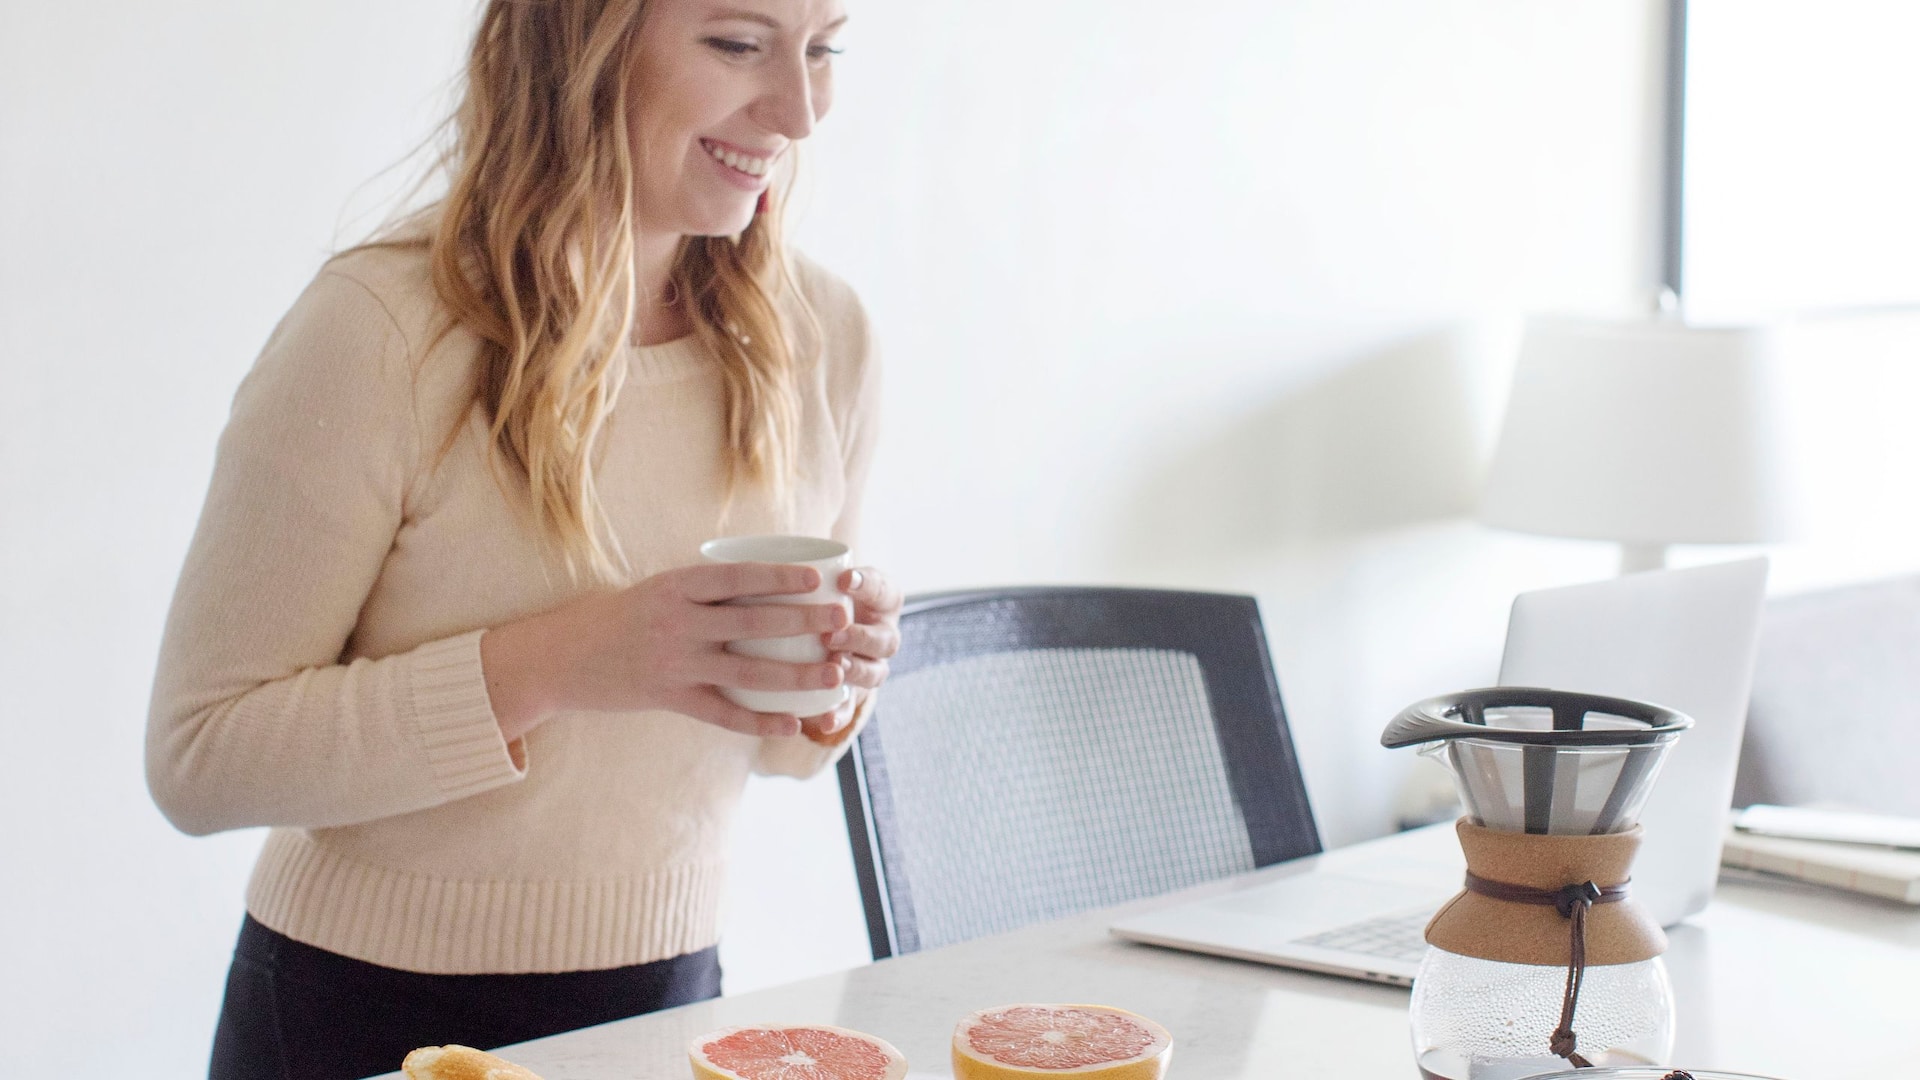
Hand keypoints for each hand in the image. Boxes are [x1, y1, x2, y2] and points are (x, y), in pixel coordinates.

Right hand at [481, 561, 853, 741]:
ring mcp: (674, 662)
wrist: (561, 656)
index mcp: (676, 586)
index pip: (737, 577)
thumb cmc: (619, 617)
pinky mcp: (669, 698)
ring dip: (795, 674)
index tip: (817, 578)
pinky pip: (722, 712)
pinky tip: (791, 725)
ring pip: (746, 670)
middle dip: (803, 621)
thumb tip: (764, 579)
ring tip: (834, 675)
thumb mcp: (658, 589)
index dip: (779, 576)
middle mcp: (677, 622)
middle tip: (843, 621)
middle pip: (751, 621)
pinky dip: (759, 720)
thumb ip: (705, 588)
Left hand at [800, 565, 901, 739]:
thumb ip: (799, 569)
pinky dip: (838, 716)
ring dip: (855, 672)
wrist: (819, 628)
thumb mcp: (810, 576)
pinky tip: (822, 720)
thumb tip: (756, 548)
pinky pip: (849, 709)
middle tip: (834, 633)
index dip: (866, 585)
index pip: (881, 589)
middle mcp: (882, 634)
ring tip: (835, 670)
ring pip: (874, 675)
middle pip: (884, 639)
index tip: (843, 579)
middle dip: (860, 637)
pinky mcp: (852, 695)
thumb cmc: (810, 592)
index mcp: (880, 599)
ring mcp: (870, 667)